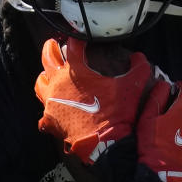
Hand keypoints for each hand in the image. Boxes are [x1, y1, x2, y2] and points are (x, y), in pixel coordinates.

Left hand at [35, 37, 152, 163]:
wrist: (105, 144)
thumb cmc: (116, 114)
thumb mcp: (132, 88)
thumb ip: (138, 68)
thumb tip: (140, 57)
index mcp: (75, 72)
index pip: (73, 46)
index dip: (78, 40)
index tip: (81, 38)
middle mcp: (58, 84)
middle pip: (48, 58)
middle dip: (51, 49)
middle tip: (53, 44)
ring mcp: (51, 102)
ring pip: (41, 83)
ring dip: (46, 76)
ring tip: (50, 74)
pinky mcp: (50, 120)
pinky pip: (43, 112)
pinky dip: (48, 108)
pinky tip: (55, 108)